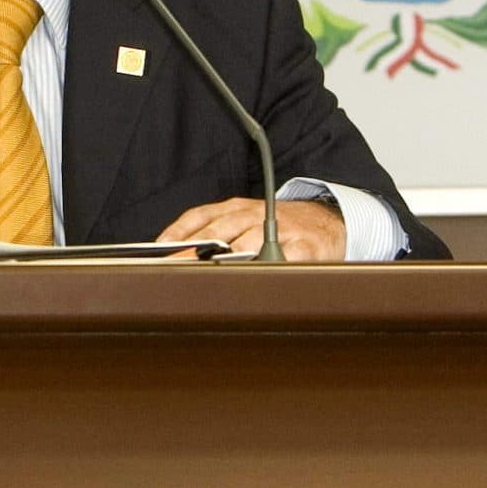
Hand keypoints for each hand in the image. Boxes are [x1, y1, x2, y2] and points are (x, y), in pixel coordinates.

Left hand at [157, 197, 347, 260]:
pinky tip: (250, 279)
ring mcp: (279, 229)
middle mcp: (255, 214)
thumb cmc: (280, 226)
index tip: (158, 251)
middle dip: (193, 252)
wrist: (328, 220)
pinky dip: (264, 268)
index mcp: (236, 208)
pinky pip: (281, 258)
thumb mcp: (244, 221)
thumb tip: (174, 255)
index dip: (178, 233)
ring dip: (223, 261)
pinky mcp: (303, 247)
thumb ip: (214, 234)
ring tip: (203, 276)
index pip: (200, 216)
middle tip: (174, 268)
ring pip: (246, 245)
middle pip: (218, 232)